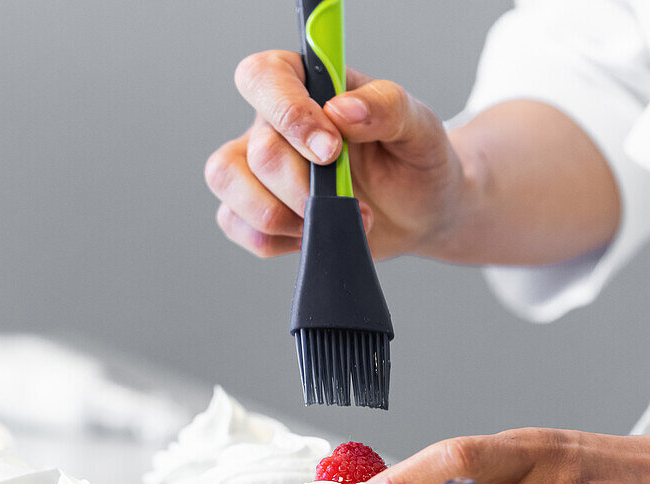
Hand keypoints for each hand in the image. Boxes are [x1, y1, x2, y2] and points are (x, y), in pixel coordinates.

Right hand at [205, 50, 469, 259]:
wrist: (421, 212)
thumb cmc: (415, 160)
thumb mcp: (419, 126)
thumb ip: (386, 107)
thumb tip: (342, 110)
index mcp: (307, 85)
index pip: (264, 77)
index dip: (288, 113)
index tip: (330, 149)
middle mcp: (272, 122)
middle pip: (256, 149)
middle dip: (303, 187)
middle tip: (350, 201)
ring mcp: (256, 167)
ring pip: (228, 183)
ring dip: (281, 215)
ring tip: (331, 221)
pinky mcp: (254, 209)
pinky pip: (235, 224)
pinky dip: (276, 239)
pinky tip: (314, 235)